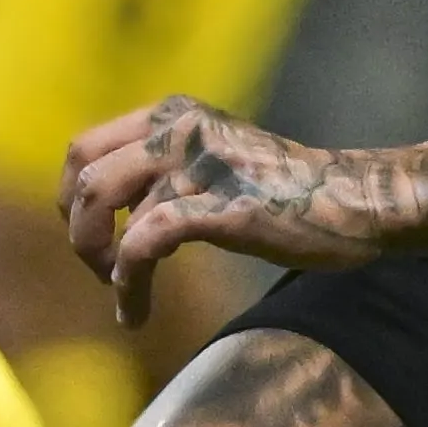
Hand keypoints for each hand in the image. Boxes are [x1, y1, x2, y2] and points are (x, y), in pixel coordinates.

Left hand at [64, 96, 389, 317]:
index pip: (85, 148)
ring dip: (99, 260)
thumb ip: (166, 168)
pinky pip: (144, 241)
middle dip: (78, 228)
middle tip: (97, 268)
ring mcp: (198, 163)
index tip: (93, 239)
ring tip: (121, 295)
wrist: (354, 202)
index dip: (73, 200)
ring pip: (104, 203)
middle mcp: (178, 126)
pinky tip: (135, 312)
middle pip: (83, 169)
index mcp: (173, 114)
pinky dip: (128, 284)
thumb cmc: (288, 193)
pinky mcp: (219, 205)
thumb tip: (117, 209)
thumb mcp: (214, 160)